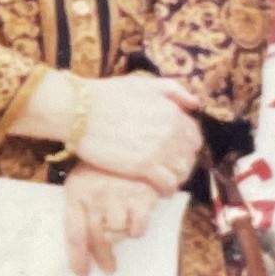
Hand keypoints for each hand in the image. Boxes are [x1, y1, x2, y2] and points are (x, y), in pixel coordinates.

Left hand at [61, 164, 161, 275]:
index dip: (77, 257)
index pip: (74, 233)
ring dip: (120, 236)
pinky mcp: (140, 197)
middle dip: (103, 258)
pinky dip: (137, 230)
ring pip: (117, 234)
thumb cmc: (104, 166)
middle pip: (96, 239)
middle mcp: (94, 197)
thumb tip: (87, 246)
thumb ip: (82, 207)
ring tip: (123, 230)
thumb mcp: (83, 180)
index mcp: (76, 193)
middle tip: (109, 268)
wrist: (127, 136)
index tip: (82, 273)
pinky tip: (137, 223)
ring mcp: (117, 197)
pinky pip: (137, 228)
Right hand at [74, 74, 207, 190]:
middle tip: (169, 167)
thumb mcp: (144, 84)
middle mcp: (172, 131)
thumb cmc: (107, 95)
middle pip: (190, 155)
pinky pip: (168, 185)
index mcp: (173, 112)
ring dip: (176, 177)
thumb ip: (173, 91)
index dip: (186, 144)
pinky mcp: (144, 168)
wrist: (80, 112)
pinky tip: (158, 191)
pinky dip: (166, 189)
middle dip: (182, 162)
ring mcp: (160, 150)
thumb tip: (194, 104)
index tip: (176, 150)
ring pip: (182, 172)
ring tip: (164, 179)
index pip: (194, 135)